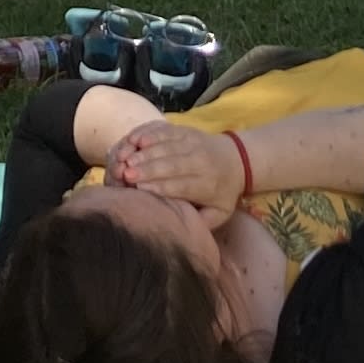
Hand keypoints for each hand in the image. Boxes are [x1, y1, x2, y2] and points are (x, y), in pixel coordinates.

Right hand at [107, 118, 244, 217]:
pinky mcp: (185, 130)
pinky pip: (165, 130)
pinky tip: (135, 140)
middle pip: (171, 164)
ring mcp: (192, 142)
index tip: (140, 189)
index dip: (160, 186)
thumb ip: (201, 223)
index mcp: (207, 184)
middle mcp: (200, 161)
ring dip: (144, 152)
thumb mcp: (219, 213)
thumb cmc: (222, 192)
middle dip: (147, 169)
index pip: (182, 185)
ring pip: (166, 145)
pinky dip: (149, 133)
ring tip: (126, 159)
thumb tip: (180, 232)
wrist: (237, 159)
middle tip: (126, 174)